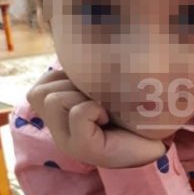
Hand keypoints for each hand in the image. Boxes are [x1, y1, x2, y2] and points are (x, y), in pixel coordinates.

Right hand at [26, 69, 166, 168]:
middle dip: (70, 87)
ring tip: (101, 109)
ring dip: (79, 97)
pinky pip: (78, 113)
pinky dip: (92, 110)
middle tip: (98, 100)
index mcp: (58, 116)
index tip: (90, 88)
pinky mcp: (83, 149)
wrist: (155, 142)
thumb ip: (81, 76)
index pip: (39, 86)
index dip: (63, 78)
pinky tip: (107, 119)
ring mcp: (67, 141)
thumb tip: (77, 45)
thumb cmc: (129, 112)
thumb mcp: (100, 87)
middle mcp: (58, 131)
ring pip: (52, 100)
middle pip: (40, 92)